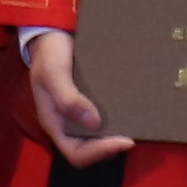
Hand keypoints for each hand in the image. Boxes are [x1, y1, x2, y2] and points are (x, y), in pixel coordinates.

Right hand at [22, 29, 126, 167]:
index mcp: (56, 123)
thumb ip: (68, 99)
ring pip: (100, 134)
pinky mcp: (91, 99)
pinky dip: (119, 115)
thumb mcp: (53, 74)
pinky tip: (134, 106)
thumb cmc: (48, 55)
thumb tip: (94, 123)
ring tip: (138, 122)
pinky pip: (106, 115)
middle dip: (112, 145)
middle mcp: (69, 122)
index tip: (124, 141)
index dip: (100, 153)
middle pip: (92, 148)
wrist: (53, 33)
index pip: (77, 153)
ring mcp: (80, 112)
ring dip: (118, 132)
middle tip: (136, 134)